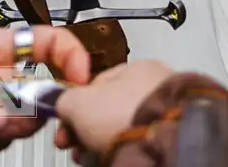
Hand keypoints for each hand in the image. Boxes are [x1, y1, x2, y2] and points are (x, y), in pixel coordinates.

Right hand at [53, 60, 173, 155]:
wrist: (160, 139)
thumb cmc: (124, 114)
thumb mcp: (79, 102)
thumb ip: (64, 99)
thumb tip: (59, 103)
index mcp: (136, 68)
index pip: (96, 87)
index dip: (74, 109)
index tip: (64, 129)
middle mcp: (154, 87)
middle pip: (108, 111)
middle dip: (85, 131)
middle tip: (74, 146)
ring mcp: (163, 111)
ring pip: (120, 129)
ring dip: (100, 144)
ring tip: (89, 158)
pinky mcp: (168, 134)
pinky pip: (136, 141)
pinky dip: (121, 150)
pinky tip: (111, 159)